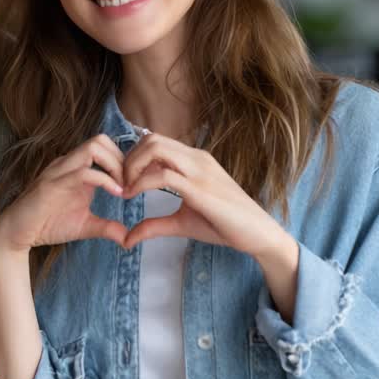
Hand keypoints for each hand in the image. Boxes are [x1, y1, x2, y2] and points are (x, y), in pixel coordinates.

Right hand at [0, 135, 126, 256]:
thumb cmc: (48, 225)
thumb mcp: (85, 226)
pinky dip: (104, 180)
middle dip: (122, 159)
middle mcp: (67, 164)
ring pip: (92, 148)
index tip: (133, 185)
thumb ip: (107, 227)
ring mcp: (58, 171)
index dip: (123, 161)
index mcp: (75, 169)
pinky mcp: (51, 185)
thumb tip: (129, 238)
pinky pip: (82, 172)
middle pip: (100, 140)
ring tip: (123, 188)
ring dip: (115, 165)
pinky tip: (115, 194)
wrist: (17, 234)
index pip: (104, 147)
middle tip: (130, 184)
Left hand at [120, 132, 291, 258]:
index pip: (155, 142)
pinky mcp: (201, 188)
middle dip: (127, 158)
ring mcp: (200, 170)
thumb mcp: (182, 223)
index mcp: (194, 160)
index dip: (132, 158)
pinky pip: (163, 175)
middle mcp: (196, 158)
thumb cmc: (224, 225)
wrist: (259, 235)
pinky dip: (140, 183)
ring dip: (131, 167)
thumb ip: (154, 225)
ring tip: (124, 189)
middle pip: (151, 139)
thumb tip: (127, 239)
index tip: (122, 181)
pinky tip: (132, 196)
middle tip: (119, 183)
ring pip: (155, 149)